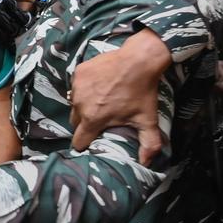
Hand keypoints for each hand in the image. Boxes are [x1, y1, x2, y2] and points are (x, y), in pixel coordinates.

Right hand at [69, 28, 171, 164]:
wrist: (138, 59)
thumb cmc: (142, 91)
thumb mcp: (147, 119)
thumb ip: (148, 143)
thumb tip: (146, 163)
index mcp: (93, 119)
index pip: (78, 141)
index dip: (84, 144)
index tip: (90, 142)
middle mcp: (80, 104)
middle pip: (75, 122)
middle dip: (85, 123)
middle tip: (101, 118)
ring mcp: (77, 87)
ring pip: (74, 104)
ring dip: (84, 105)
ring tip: (101, 100)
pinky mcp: (78, 73)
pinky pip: (76, 87)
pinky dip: (85, 89)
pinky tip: (99, 85)